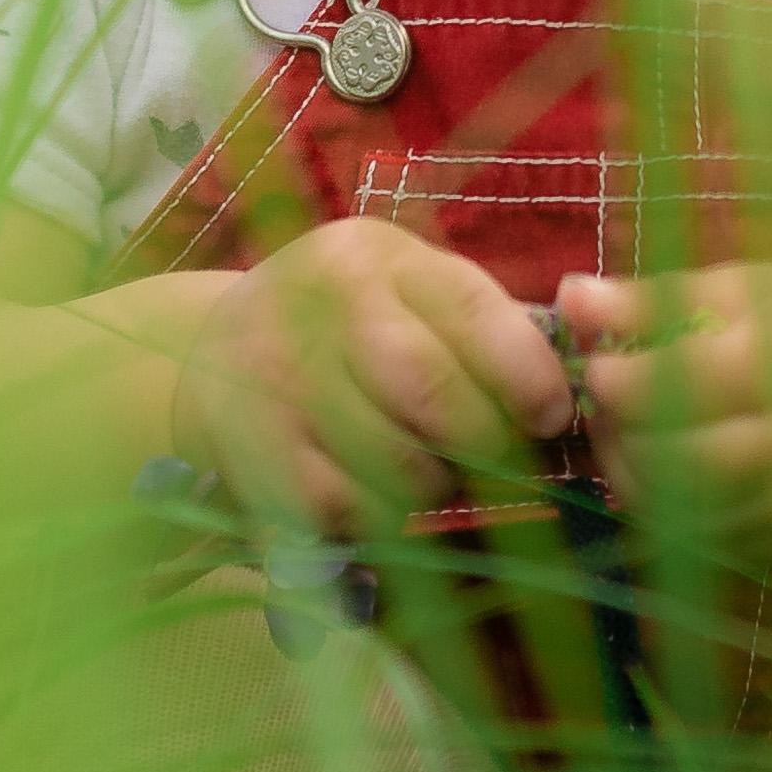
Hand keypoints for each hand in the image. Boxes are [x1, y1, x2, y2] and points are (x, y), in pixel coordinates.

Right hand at [173, 219, 572, 536]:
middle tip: (503, 460)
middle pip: (429, 390)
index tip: (553, 415)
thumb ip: (471, 323)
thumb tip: (563, 396)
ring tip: (436, 471)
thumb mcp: (397, 288)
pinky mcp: (257, 455)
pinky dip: (381, 513)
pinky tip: (378, 489)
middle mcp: (320, 308)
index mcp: (372, 257)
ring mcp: (280, 383)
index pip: (470, 308)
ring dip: (436, 483)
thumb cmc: (338, 323)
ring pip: (394, 460)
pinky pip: (349, 506)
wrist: (207, 354)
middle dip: (485, 440)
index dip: (525, 372)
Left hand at [556, 261, 771, 548]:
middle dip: (622, 438)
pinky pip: (713, 544)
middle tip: (601, 409)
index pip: (689, 384)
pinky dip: (671, 516)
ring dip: (636, 480)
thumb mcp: (755, 290)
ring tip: (623, 439)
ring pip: (692, 515)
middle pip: (684, 461)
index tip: (599, 365)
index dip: (625, 381)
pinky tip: (661, 476)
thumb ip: (659, 298)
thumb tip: (571, 295)